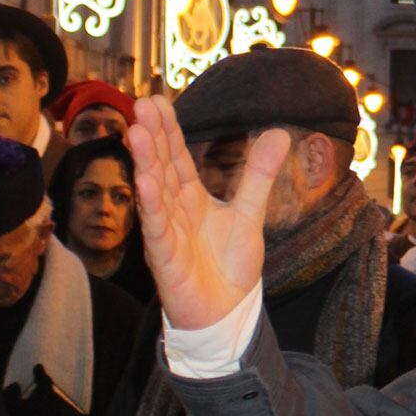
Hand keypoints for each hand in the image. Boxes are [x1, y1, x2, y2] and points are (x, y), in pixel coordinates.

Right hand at [130, 96, 288, 330]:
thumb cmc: (229, 266)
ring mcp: (167, 235)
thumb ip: (258, 175)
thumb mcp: (249, 212)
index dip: (167, 131)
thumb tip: (279, 131)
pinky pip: (157, 230)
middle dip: (151, 137)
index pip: (175, 158)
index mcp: (190, 198)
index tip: (156, 101)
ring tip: (136, 132)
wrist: (227, 314)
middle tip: (142, 104)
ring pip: (153, 194)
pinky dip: (151, 206)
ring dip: (145, 163)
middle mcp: (173, 212)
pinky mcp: (166, 261)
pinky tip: (145, 181)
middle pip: (160, 168)